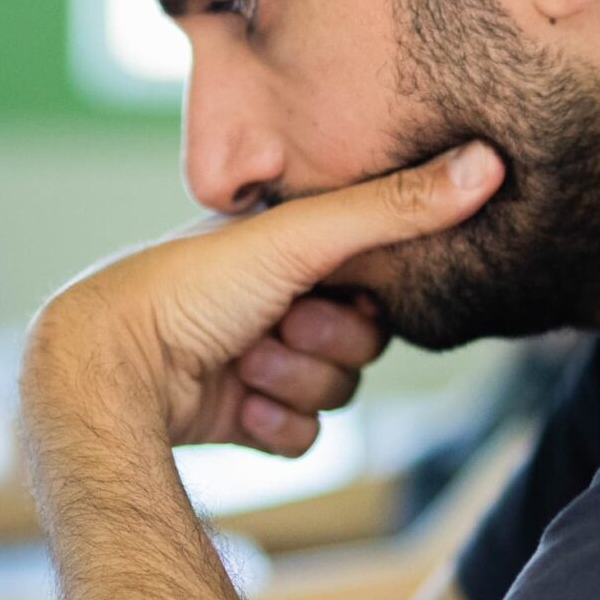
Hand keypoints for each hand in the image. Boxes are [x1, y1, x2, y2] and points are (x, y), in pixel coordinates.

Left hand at [21, 141, 503, 453]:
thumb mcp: (298, 238)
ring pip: (335, 394)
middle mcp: (273, 298)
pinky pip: (305, 438)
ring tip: (243, 366)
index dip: (362, 299)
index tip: (324, 293)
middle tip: (272, 330)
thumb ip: (394, 209)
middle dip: (322, 347)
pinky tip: (236, 410)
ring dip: (294, 386)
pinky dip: (276, 430)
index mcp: (284, 246)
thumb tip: (490, 162)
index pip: (375, 280)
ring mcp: (256, 359)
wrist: (110, 371)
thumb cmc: (189, 287)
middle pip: (363, 345)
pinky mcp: (241, 416)